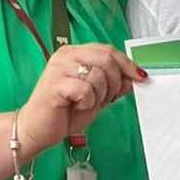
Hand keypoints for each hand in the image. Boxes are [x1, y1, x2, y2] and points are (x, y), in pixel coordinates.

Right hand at [18, 43, 146, 156]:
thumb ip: (114, 85)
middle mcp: (66, 56)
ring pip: (97, 74)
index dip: (127, 64)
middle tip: (107, 97)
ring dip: (99, 95)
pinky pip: (85, 89)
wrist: (38, 129)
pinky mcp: (55, 84)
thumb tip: (134, 77)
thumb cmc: (64, 111)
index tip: (141, 77)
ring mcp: (59, 68)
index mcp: (75, 53)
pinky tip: (76, 106)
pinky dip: (87, 102)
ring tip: (86, 103)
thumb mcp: (97, 97)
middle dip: (115, 81)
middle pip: (106, 58)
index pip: (108, 50)